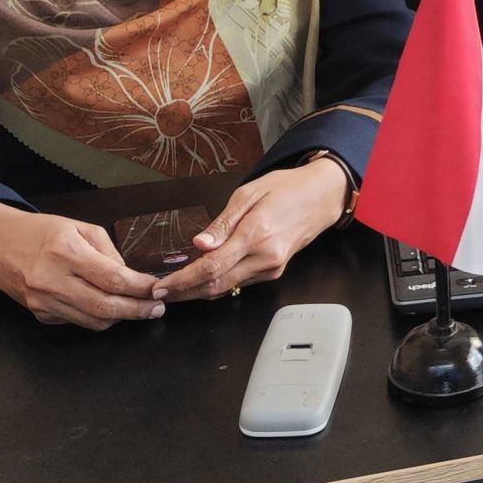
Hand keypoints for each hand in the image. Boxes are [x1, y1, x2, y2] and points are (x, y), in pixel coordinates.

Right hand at [0, 202, 165, 330]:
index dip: (140, 287)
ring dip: (120, 318)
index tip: (158, 289)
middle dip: (137, 310)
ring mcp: (43, 302)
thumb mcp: (78, 227)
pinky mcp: (39, 315)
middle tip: (157, 309)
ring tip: (139, 310)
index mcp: (65, 251)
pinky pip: (77, 321)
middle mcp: (52, 280)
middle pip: (105, 307)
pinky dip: (97, 317)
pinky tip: (109, 308)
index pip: (112, 278)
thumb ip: (107, 252)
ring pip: (92, 321)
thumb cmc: (40, 231)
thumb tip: (131, 277)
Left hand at [153, 156, 349, 304]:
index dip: (182, 281)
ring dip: (199, 290)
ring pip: (227, 288)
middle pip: (216, 286)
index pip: (211, 267)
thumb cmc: (286, 188)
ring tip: (175, 288)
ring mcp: (271, 268)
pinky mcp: (274, 272)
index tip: (161, 287)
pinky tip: (203, 278)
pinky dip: (218, 283)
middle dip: (184, 293)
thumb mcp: (249, 193)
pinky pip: (239, 282)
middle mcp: (265, 258)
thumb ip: (222, 222)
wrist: (322, 196)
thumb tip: (199, 244)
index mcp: (256, 235)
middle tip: (160, 294)